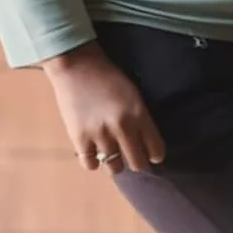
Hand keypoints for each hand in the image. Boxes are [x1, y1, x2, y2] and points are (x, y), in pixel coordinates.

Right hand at [43, 41, 165, 172]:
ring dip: (115, 162)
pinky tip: (94, 154)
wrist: (76, 65)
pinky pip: (90, 164)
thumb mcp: (134, 94)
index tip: (151, 154)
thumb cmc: (108, 77)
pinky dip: (93, 162)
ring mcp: (100, 135)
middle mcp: (122, 128)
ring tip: (112, 154)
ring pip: (115, 167)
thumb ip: (141, 118)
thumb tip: (145, 143)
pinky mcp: (79, 138)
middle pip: (137, 164)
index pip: (156, 150)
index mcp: (139, 114)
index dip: (155, 155)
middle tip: (132, 156)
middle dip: (137, 162)